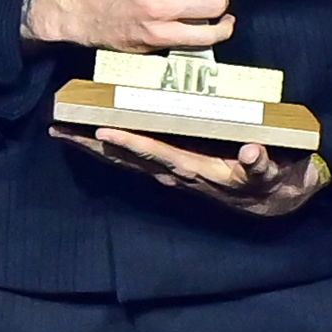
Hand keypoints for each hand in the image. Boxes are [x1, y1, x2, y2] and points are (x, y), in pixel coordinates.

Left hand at [49, 129, 329, 217]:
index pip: (156, 153)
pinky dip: (110, 148)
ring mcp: (169, 172)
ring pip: (124, 159)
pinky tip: (91, 138)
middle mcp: (175, 172)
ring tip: (63, 132)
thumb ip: (260, 164)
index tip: (103, 130)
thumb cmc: (271, 180)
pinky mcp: (171, 170)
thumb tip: (251, 152)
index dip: (130, 142)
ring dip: (93, 146)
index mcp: (195, 169)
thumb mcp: (271, 173)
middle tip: (59, 130)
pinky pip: (133, 158)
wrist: (272, 201)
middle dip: (92, 144)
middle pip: (126, 158)